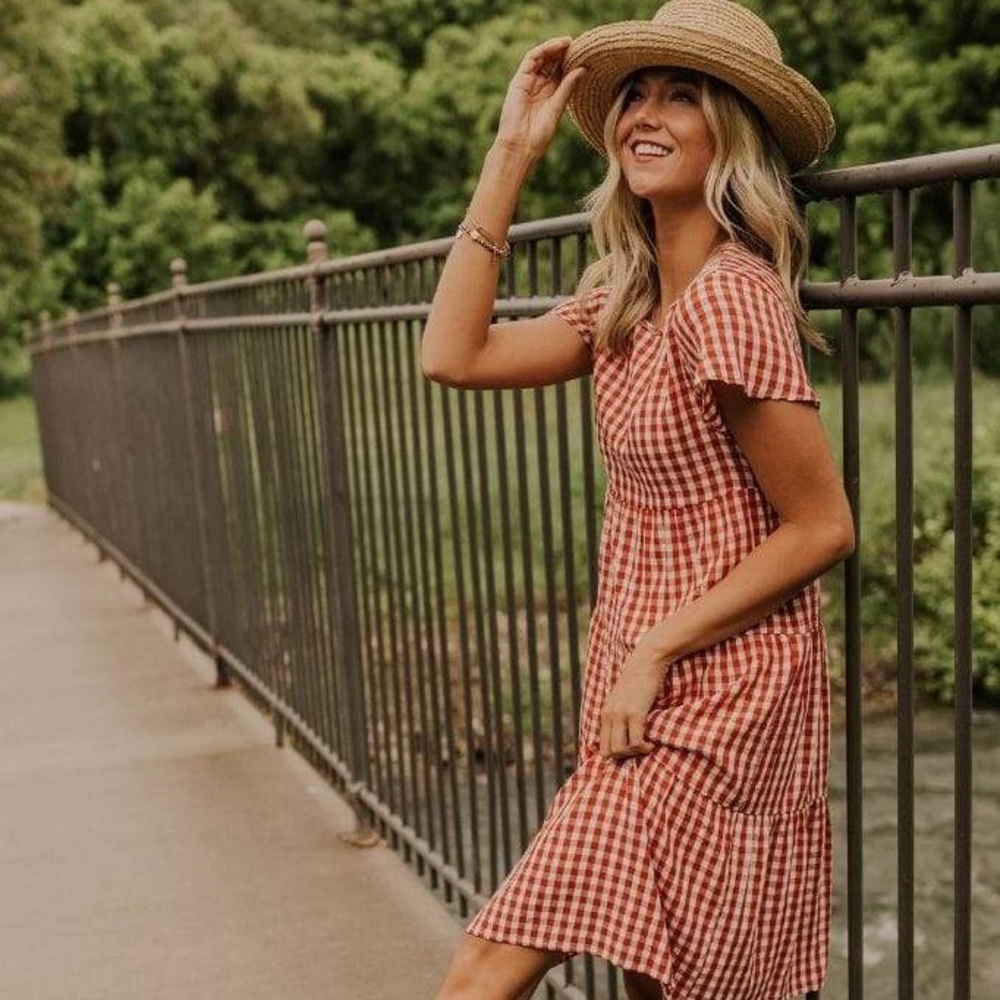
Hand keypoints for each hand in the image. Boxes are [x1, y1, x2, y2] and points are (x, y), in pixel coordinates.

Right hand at [494, 37, 585, 163]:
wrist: (520, 145)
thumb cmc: (539, 134)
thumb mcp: (558, 107)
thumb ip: (568, 87)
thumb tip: (583, 69)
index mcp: (550, 95)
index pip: (561, 73)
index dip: (572, 62)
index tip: (585, 55)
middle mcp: (539, 87)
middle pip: (552, 63)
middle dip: (564, 53)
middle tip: (579, 44)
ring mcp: (528, 82)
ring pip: (542, 58)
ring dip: (554, 48)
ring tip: (569, 42)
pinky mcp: (519, 80)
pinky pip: (531, 59)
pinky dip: (543, 50)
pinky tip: (556, 46)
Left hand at [599, 641, 667, 759]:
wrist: (647, 661)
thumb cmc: (639, 680)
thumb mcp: (623, 699)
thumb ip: (619, 714)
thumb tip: (625, 735)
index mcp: (604, 713)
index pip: (601, 746)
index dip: (615, 754)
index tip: (630, 750)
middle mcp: (609, 715)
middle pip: (608, 752)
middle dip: (624, 757)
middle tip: (638, 750)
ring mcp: (620, 714)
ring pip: (620, 750)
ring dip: (634, 753)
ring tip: (645, 746)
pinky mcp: (635, 713)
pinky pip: (636, 742)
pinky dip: (644, 748)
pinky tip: (651, 744)